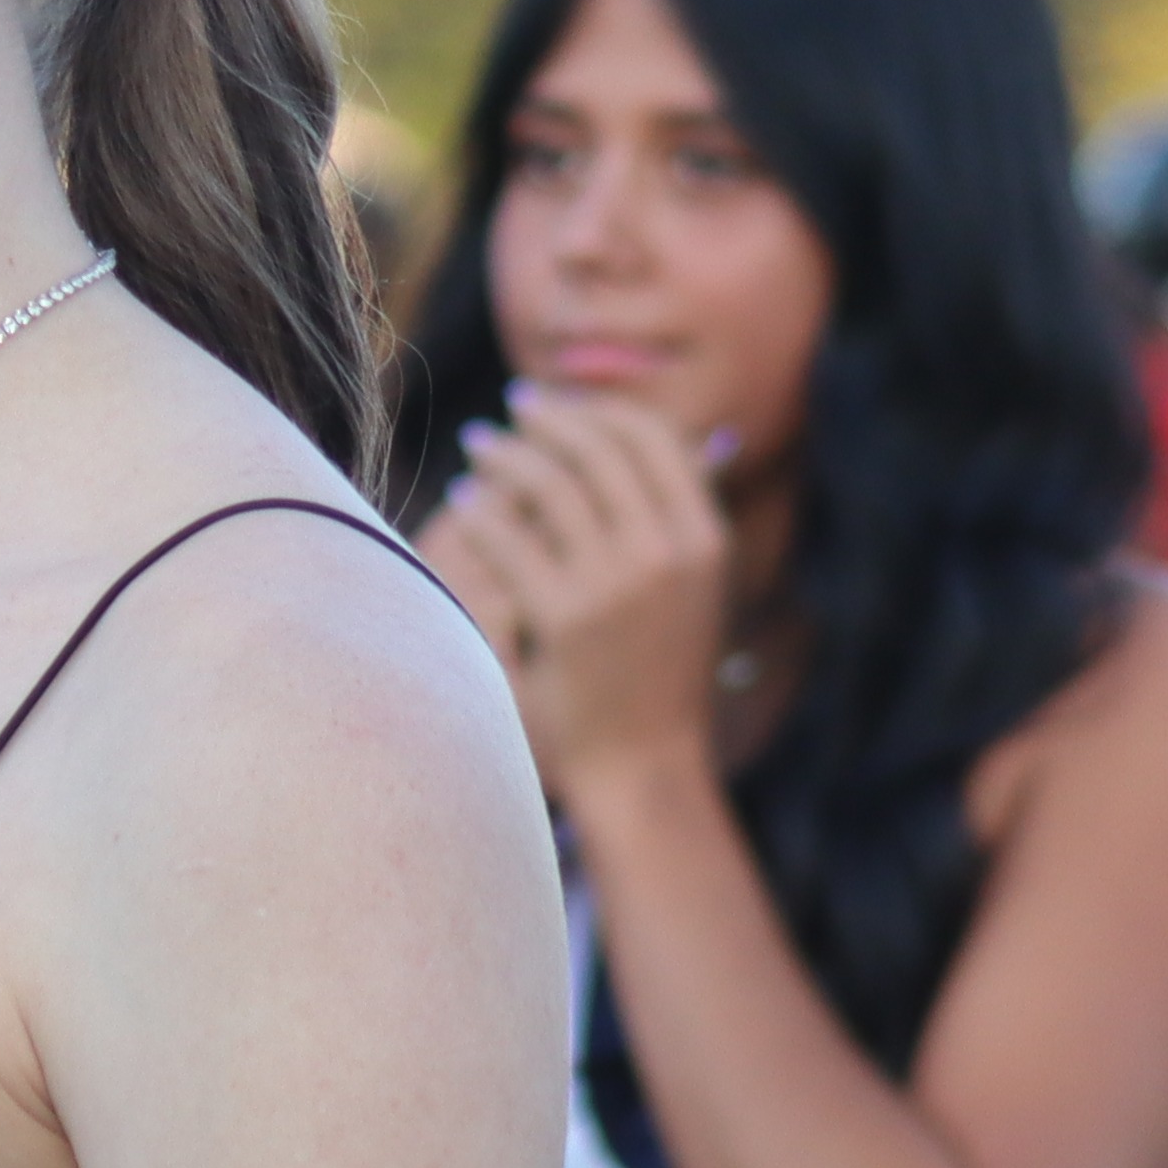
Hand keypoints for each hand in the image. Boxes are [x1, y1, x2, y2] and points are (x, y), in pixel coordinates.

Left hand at [417, 381, 735, 800]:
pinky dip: (480, 511)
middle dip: (547, 421)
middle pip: (597, 450)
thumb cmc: (660, 674)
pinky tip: (462, 501)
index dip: (599, 410)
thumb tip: (687, 437)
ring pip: (550, 485)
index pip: (652, 439)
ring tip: (478, 445)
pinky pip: (510, 539)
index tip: (560, 403)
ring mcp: (617, 584)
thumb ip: (678, 517)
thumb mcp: (693, 590)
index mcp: (705, 540)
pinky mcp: (565, 616)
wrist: (644, 764)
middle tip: (511, 409)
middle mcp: (668, 553)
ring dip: (507, 456)